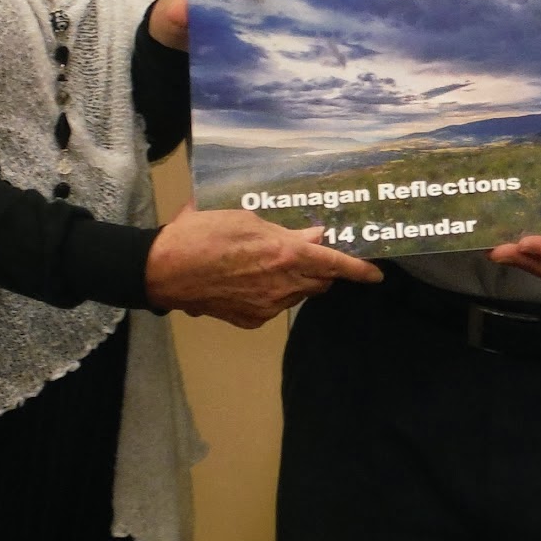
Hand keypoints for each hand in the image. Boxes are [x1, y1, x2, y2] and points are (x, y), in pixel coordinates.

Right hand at [144, 206, 380, 327]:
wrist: (164, 270)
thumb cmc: (204, 234)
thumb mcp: (247, 221)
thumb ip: (285, 233)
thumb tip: (313, 238)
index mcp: (285, 255)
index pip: (335, 265)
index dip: (359, 270)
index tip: (376, 274)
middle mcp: (282, 286)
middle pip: (320, 281)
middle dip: (323, 269)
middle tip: (313, 253)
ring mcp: (266, 307)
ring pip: (297, 294)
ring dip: (297, 280)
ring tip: (272, 262)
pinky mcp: (249, 320)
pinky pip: (275, 306)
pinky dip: (274, 292)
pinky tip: (252, 279)